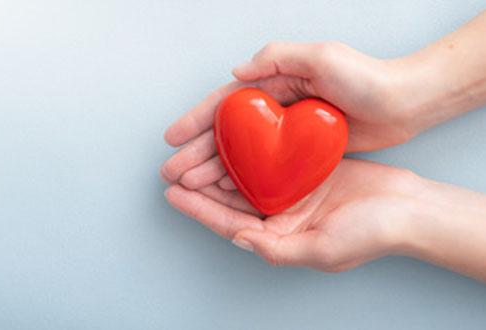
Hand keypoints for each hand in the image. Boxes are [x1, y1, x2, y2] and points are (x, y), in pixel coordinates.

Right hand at [160, 41, 417, 188]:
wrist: (405, 102)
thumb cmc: (367, 77)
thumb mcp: (322, 56)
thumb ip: (278, 59)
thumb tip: (238, 73)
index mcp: (274, 83)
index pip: (224, 104)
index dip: (196, 121)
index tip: (172, 138)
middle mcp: (274, 108)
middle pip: (226, 133)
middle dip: (196, 152)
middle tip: (172, 172)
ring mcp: (286, 132)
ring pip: (240, 154)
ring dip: (213, 169)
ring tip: (190, 186)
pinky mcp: (301, 152)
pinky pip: (263, 167)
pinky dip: (242, 179)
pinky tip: (227, 191)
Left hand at [165, 158, 421, 271]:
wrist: (410, 208)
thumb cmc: (372, 234)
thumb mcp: (321, 250)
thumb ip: (277, 248)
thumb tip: (240, 239)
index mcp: (279, 238)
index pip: (229, 224)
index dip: (199, 209)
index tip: (173, 194)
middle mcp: (281, 217)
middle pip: (230, 201)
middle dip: (200, 187)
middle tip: (173, 170)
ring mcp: (293, 193)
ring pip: (246, 179)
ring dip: (220, 168)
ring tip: (194, 154)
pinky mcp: (306, 172)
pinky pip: (271, 161)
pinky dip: (251, 152)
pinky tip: (233, 140)